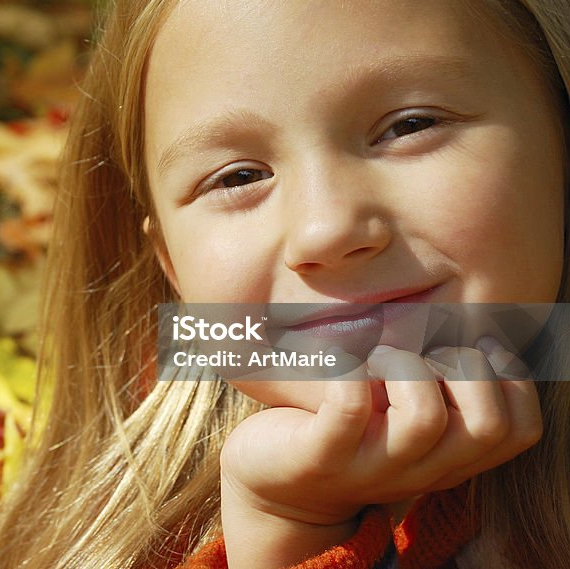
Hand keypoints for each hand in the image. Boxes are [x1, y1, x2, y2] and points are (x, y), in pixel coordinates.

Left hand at [219, 340, 541, 568]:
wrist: (275, 479)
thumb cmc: (345, 425)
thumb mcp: (402, 409)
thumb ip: (439, 382)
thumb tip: (469, 319)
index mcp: (449, 456)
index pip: (522, 429)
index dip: (513, 378)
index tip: (474, 346)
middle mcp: (421, 469)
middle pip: (488, 424)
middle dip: (466, 366)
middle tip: (423, 351)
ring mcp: (372, 466)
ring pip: (425, 417)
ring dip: (406, 365)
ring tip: (378, 355)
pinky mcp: (321, 457)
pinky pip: (349, 408)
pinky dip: (348, 371)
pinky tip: (338, 363)